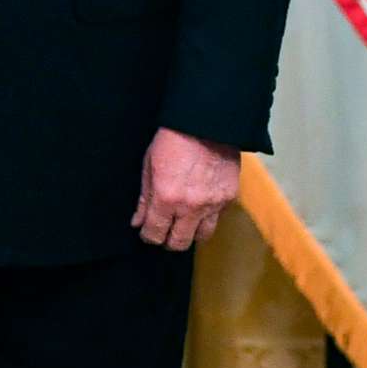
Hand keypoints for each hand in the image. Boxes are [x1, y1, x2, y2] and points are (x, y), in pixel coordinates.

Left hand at [133, 127, 239, 249]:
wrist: (205, 124)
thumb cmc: (172, 141)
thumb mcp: (148, 167)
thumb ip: (144, 199)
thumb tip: (137, 222)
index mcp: (166, 198)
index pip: (155, 234)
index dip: (148, 236)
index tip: (147, 232)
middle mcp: (190, 207)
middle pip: (179, 243)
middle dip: (168, 241)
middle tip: (164, 232)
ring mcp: (212, 204)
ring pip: (202, 236)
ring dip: (190, 233)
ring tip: (183, 222)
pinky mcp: (228, 198)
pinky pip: (217, 219)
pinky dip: (207, 217)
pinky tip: (199, 206)